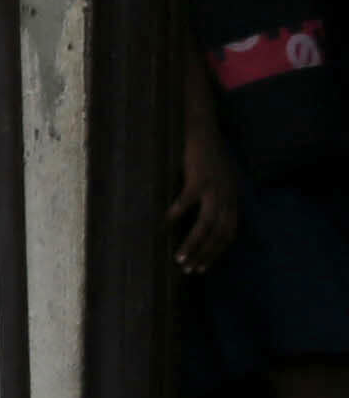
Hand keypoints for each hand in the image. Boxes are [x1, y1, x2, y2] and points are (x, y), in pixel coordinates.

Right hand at [180, 113, 245, 275]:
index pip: (229, 233)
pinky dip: (177, 213)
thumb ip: (215, 197)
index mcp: (232, 198)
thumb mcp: (218, 178)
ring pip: (207, 224)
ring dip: (193, 243)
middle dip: (205, 254)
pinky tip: (165, 223)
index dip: (216, 252)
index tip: (202, 267)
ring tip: (179, 257)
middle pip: (220, 234)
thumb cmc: (205, 154)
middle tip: (189, 269)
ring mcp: (215, 187)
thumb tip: (202, 219)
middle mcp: (228, 196)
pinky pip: (188, 200)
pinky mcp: (199, 177)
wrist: (203, 128)